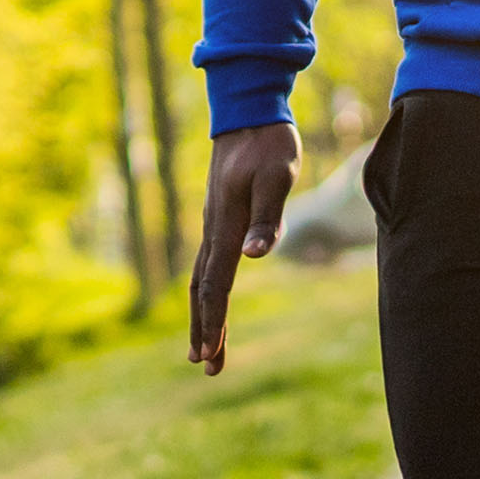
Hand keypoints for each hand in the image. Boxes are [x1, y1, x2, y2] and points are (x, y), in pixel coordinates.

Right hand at [188, 123, 300, 374]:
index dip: (213, 321)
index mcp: (225, 226)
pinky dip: (207, 290)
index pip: (216, 285)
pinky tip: (213, 298)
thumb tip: (255, 256)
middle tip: (205, 366)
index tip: (209, 354)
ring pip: (202, 278)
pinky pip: (208, 263)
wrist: (247, 112)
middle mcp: (213, 229)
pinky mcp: (219, 216)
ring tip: (204, 345)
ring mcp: (213, 223)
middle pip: (203, 290)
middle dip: (204, 329)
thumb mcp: (277, 178)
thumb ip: (268, 218)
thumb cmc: (268, 145)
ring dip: (203, 314)